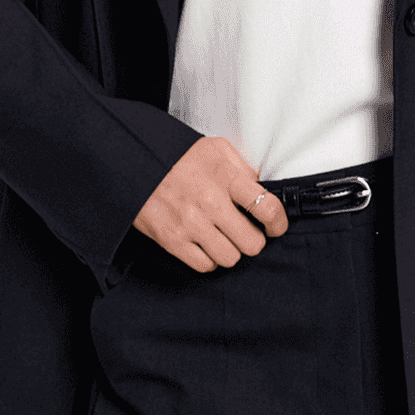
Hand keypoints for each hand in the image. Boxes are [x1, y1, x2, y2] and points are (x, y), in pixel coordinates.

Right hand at [132, 136, 289, 271]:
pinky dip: (209, 259)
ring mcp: (191, 225)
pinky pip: (205, 265)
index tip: (277, 226)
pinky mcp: (173, 241)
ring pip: (230, 258)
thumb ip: (242, 167)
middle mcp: (210, 203)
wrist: (135, 162)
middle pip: (252, 243)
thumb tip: (261, 187)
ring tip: (223, 236)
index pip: (266, 207)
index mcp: (225, 178)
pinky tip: (206, 243)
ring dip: (231, 250)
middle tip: (247, 231)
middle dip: (254, 239)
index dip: (278, 222)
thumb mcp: (215, 148)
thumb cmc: (177, 156)